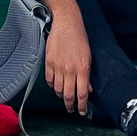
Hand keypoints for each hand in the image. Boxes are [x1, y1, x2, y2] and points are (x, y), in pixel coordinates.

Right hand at [40, 0, 91, 114]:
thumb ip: (87, 75)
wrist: (67, 24)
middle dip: (70, 105)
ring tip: (64, 97)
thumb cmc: (80, 39)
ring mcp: (58, 66)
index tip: (81, 112)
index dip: (81, 106)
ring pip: (57, 89)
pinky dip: (52, 85)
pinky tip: (55, 85)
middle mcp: (70, 70)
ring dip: (61, 96)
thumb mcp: (89, 57)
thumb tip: (88, 90)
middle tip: (72, 109)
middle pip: (68, 95)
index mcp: (82, 69)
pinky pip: (49, 80)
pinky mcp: (48, 62)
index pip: (82, 94)